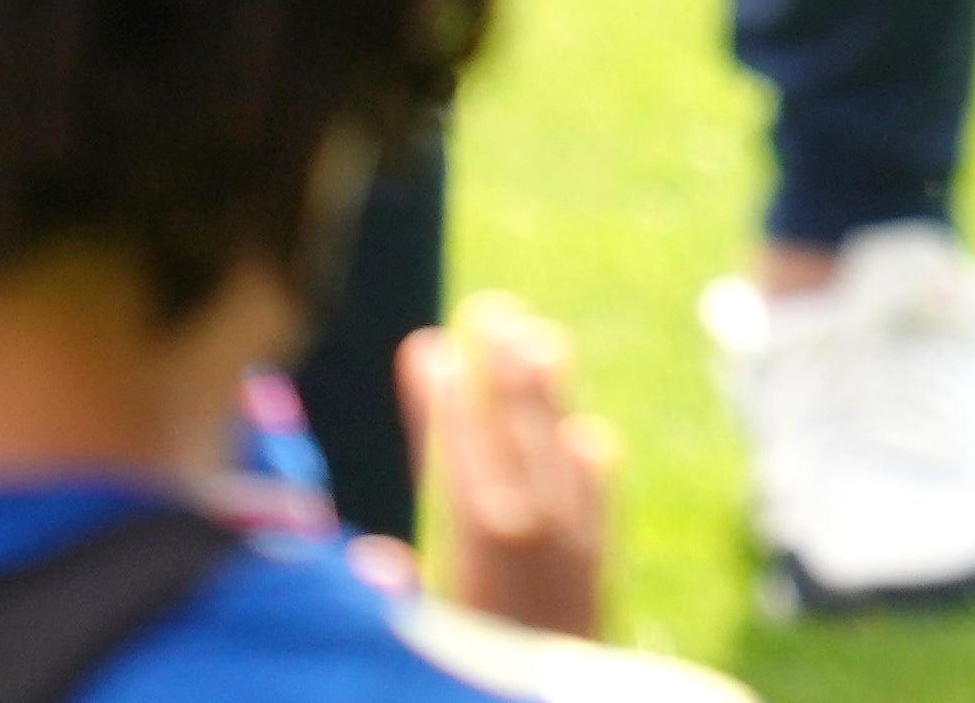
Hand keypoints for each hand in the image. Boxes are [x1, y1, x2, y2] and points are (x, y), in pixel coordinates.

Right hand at [396, 292, 623, 636]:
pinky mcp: (594, 587)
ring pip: (567, 464)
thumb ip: (392, 601)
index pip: (458, 467)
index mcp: (480, 569)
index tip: (423, 346)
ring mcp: (573, 566)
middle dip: (503, 377)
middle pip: (521, 447)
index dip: (441, 406)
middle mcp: (534, 556)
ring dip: (550, 402)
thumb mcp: (424, 635)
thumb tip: (373, 561)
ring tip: (537, 338)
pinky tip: (586, 440)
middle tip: (489, 309)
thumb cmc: (461, 679)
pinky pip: (601, 513)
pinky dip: (592, 471)